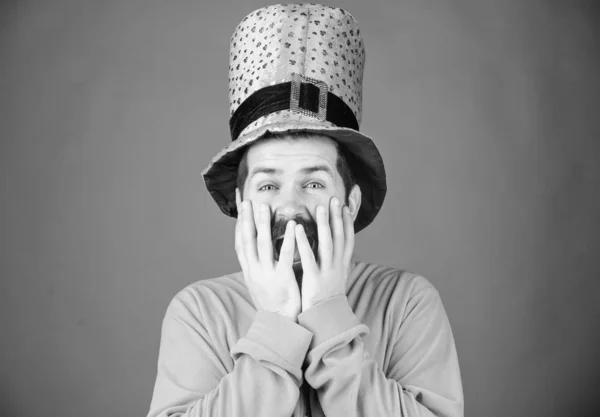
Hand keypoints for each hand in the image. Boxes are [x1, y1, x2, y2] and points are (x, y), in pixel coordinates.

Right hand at [235, 189, 301, 320]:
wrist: (279, 324)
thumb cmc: (272, 301)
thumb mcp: (259, 282)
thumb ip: (257, 264)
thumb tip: (255, 249)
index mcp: (249, 270)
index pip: (240, 243)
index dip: (240, 224)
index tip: (240, 208)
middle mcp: (254, 270)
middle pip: (247, 240)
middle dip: (247, 219)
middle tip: (248, 201)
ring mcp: (267, 274)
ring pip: (262, 244)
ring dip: (262, 224)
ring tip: (265, 206)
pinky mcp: (282, 278)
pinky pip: (285, 255)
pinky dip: (288, 239)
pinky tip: (293, 225)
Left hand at [295, 196, 354, 310]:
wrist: (326, 320)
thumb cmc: (327, 298)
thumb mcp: (336, 277)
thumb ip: (335, 262)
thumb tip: (335, 249)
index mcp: (343, 264)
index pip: (348, 238)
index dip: (348, 221)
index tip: (345, 206)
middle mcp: (338, 265)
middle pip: (340, 236)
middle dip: (338, 217)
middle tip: (335, 199)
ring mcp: (327, 271)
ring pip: (328, 243)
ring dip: (325, 224)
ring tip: (321, 207)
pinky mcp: (314, 278)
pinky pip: (309, 257)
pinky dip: (304, 242)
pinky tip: (297, 230)